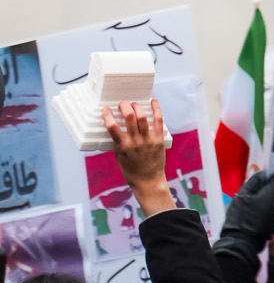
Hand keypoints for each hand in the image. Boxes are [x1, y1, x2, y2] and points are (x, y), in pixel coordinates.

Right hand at [102, 98, 173, 216]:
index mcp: (122, 147)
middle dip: (124, 106)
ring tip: (133, 104)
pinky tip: (153, 101)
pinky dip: (156, 108)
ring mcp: (147, 139)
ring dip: (137, 106)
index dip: (107, 115)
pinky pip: (158, 120)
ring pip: (142, 116)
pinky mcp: (158, 139)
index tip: (105, 109)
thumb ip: (117, 143)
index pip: (112, 127)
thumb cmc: (131, 171)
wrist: (148, 181)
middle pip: (129, 117)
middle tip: (122, 103)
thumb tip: (113, 127)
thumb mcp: (119, 157)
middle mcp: (134, 142)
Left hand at [214, 167, 273, 266]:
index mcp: (245, 192)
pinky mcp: (252, 227)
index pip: (262, 177)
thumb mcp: (267, 199)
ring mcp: (248, 215)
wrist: (242, 250)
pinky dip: (270, 225)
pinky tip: (270, 231)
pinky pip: (265, 221)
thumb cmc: (253, 221)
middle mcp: (246, 202)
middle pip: (268, 194)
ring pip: (269, 208)